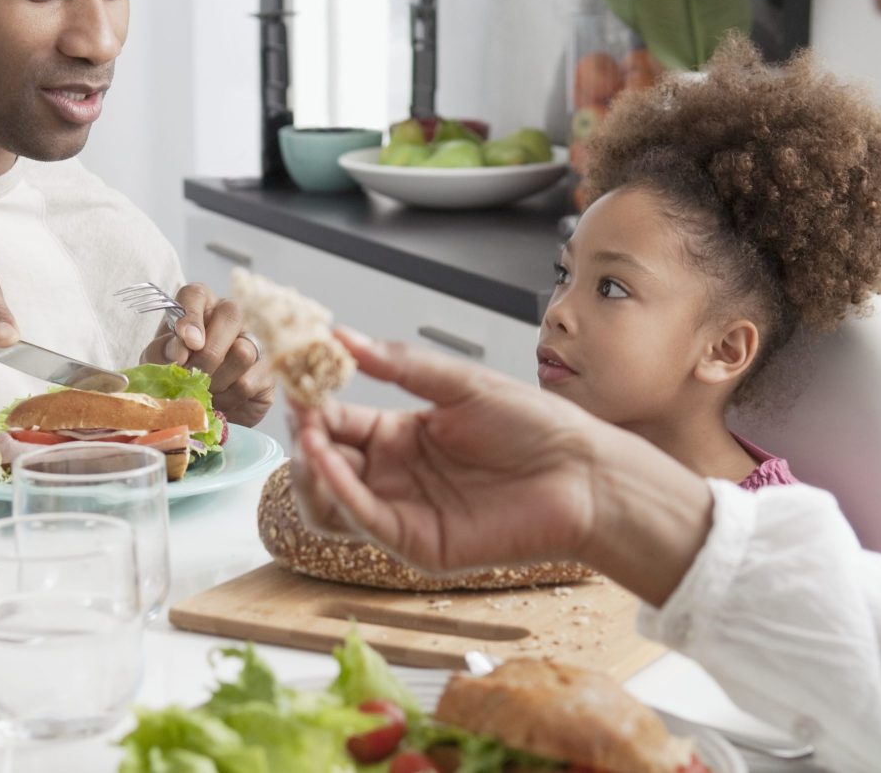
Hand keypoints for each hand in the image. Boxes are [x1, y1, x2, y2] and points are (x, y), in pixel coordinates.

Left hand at [139, 282, 274, 426]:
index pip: (196, 294)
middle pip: (231, 314)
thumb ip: (161, 351)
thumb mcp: (156, 362)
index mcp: (199, 307)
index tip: (187, 342)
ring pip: (242, 352)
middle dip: (207, 352)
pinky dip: (227, 399)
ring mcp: (252, 344)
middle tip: (189, 375)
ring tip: (201, 392)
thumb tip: (178, 351)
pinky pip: (248, 383)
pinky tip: (218, 403)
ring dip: (215, 380)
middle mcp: (229, 319)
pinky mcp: (265, 375)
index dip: (190, 315)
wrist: (194, 413)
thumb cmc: (173, 377)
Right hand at [289, 328, 712, 605]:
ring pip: (329, 502)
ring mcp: (402, 511)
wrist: (585, 473)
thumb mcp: (461, 383)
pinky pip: (363, 520)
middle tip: (298, 408)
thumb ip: (399, 364)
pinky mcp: (416, 543)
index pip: (336, 421)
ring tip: (309, 435)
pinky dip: (337, 489)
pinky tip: (327, 458)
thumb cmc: (537, 427)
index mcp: (400, 434)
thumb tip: (344, 336)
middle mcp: (394, 474)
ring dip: (309, 469)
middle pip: (323, 463)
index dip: (311, 402)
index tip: (294, 375)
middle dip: (303, 435)